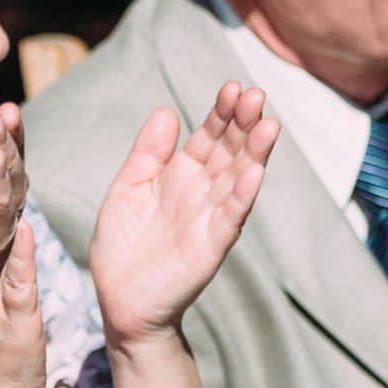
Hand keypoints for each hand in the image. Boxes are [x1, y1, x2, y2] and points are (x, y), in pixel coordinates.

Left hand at [88, 82, 276, 348]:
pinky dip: (242, 197)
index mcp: (181, 176)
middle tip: (255, 94)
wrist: (118, 299)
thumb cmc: (122, 245)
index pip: (209, 138)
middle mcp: (201, 194)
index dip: (221, 114)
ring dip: (254, 154)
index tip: (231, 87)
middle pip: (229, 152)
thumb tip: (167, 111)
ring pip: (237, 180)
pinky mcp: (209, 248)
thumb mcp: (128, 188)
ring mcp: (209, 219)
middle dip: (242, 124)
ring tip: (268, 125)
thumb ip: (147, 153)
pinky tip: (254, 174)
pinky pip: (229, 219)